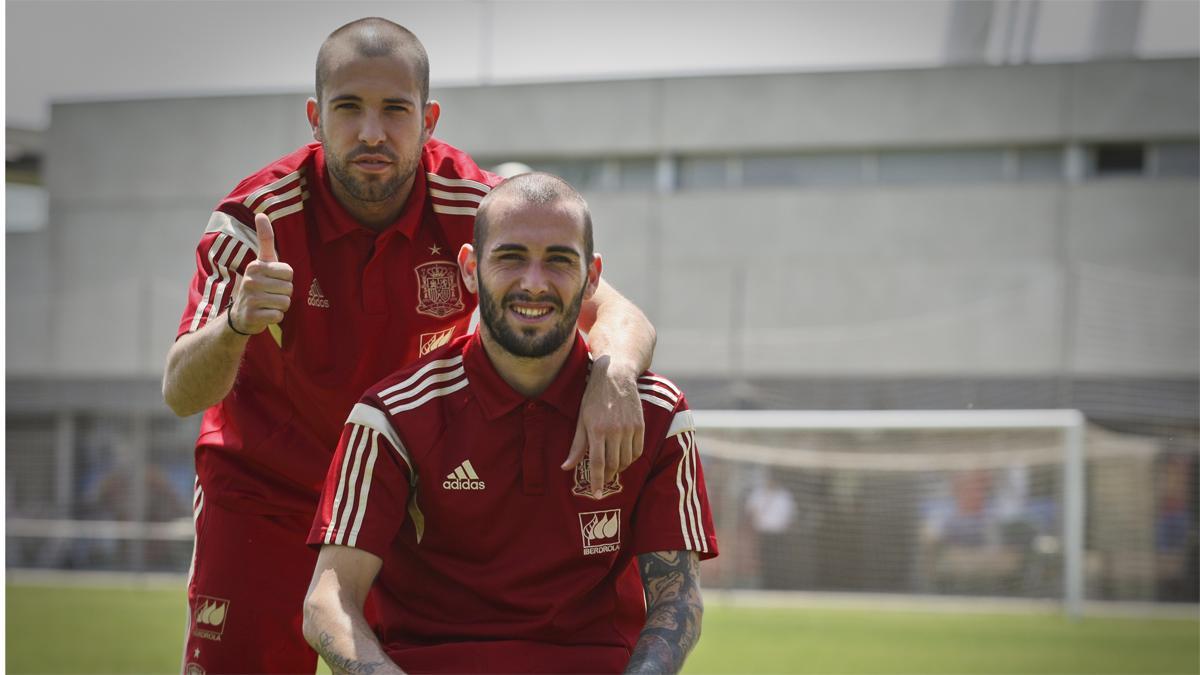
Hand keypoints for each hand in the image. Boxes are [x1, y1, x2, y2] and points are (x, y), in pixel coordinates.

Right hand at [229, 213, 292, 335]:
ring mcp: (251, 299)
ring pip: (285, 302)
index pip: (288, 272)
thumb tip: (261, 213)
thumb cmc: (258, 284)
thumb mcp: (262, 261)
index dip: (285, 278)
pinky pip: (278, 316)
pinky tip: (264, 314)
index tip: (273, 280)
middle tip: (270, 294)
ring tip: (267, 303)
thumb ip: (265, 239)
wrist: (240, 315)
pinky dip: (275, 317)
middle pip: (289, 288)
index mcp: (255, 266)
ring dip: (280, 305)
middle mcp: (251, 281)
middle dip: (284, 293)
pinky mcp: (253, 316)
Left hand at [561, 356, 644, 495]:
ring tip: (612, 468)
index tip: (596, 494)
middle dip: (607, 477)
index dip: (597, 481)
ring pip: (626, 460)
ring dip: (619, 468)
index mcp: (597, 429)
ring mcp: (629, 428)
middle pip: (613, 465)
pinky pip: (638, 451)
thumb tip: (566, 467)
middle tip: (602, 481)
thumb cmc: (594, 398)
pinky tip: (624, 458)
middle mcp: (615, 430)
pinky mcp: (640, 425)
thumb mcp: (581, 420)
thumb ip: (576, 446)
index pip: (597, 463)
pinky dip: (631, 459)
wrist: (615, 375)